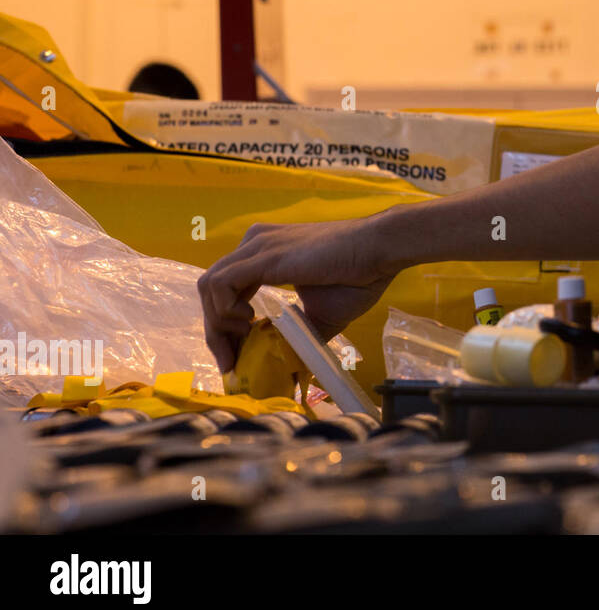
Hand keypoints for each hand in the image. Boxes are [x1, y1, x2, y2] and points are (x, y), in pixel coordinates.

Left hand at [198, 215, 399, 372]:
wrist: (379, 252)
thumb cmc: (359, 277)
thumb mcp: (322, 315)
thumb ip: (298, 332)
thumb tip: (289, 365)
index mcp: (265, 253)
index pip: (226, 290)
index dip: (225, 327)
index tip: (236, 357)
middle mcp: (254, 244)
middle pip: (211, 290)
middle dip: (216, 332)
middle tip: (231, 362)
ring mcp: (256, 247)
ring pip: (209, 287)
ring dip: (218, 323)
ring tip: (243, 340)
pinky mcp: (263, 256)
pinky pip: (219, 284)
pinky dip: (225, 310)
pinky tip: (250, 321)